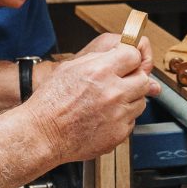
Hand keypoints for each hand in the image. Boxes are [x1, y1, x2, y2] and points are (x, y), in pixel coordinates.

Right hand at [29, 41, 159, 161]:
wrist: (43, 134)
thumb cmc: (51, 102)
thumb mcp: (70, 68)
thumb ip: (99, 59)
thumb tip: (118, 53)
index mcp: (100, 71)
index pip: (134, 56)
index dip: (130, 58)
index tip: (126, 62)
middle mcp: (113, 92)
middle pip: (143, 79)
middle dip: (133, 79)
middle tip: (120, 84)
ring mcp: (118, 114)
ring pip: (140, 101)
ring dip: (129, 100)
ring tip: (108, 102)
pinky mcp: (119, 133)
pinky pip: (131, 121)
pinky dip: (122, 118)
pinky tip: (104, 117)